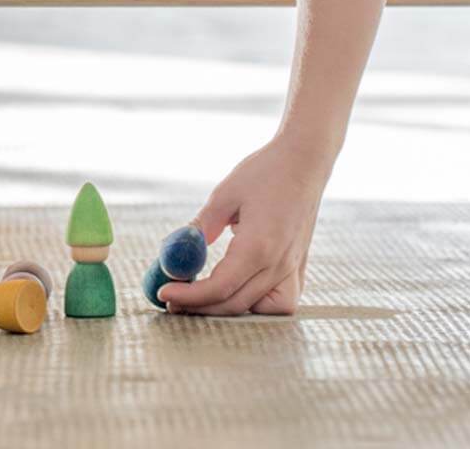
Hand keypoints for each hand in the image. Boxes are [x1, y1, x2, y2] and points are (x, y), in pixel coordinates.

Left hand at [157, 134, 331, 316]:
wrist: (305, 160)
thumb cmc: (265, 172)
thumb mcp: (225, 195)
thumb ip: (201, 228)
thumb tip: (176, 253)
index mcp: (258, 246)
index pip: (219, 287)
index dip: (189, 296)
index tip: (164, 293)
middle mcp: (278, 264)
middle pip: (235, 304)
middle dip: (200, 306)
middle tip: (172, 300)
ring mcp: (292, 268)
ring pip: (260, 310)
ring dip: (229, 310)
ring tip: (203, 296)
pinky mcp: (298, 265)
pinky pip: (280, 300)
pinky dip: (258, 305)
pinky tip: (238, 289)